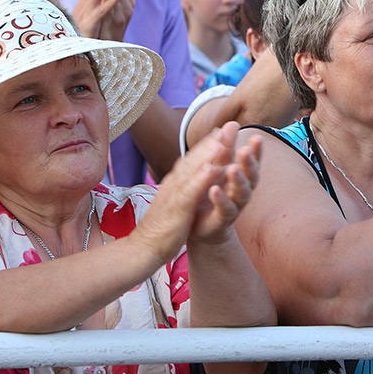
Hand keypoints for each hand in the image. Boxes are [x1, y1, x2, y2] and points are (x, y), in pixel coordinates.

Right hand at [132, 122, 259, 259]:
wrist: (143, 248)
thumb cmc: (162, 225)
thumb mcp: (176, 200)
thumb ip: (185, 186)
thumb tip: (197, 173)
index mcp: (176, 181)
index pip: (193, 158)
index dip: (208, 143)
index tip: (223, 130)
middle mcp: (174, 183)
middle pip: (195, 158)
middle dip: (212, 142)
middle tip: (229, 126)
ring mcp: (174, 194)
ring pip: (192, 171)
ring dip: (207, 155)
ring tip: (223, 140)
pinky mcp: (176, 209)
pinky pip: (189, 192)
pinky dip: (200, 180)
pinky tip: (211, 169)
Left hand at [188, 128, 261, 245]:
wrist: (200, 226)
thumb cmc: (212, 193)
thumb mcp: (218, 167)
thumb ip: (225, 148)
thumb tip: (232, 124)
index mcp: (241, 176)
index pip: (252, 161)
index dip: (256, 151)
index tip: (256, 137)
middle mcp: (241, 191)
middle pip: (251, 176)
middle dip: (249, 163)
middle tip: (245, 150)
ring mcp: (234, 206)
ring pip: (241, 193)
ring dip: (238, 180)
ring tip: (233, 168)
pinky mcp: (222, 220)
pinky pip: (225, 210)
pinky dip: (221, 200)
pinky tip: (214, 190)